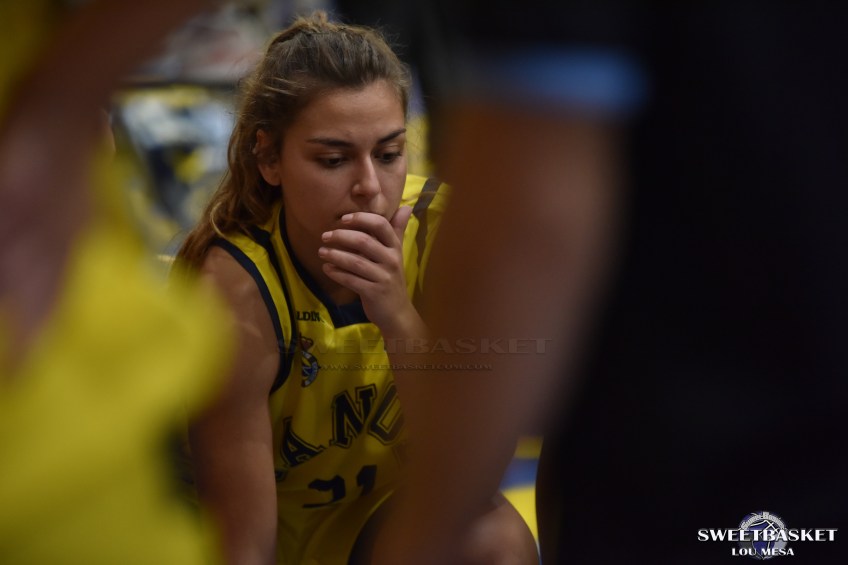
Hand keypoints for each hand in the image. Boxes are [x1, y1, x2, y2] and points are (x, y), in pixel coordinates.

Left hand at [319, 206, 417, 335]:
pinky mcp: (374, 293)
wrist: (397, 313)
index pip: (381, 225)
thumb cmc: (391, 279)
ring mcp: (383, 277)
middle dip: (341, 236)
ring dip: (335, 255)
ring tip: (321, 251)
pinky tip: (327, 268)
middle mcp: (391, 260)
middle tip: (325, 236)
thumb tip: (406, 206)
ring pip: (355, 261)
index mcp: (395, 248)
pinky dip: (337, 273)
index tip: (344, 219)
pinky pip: (351, 280)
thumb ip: (397, 230)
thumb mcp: (397, 254)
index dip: (362, 219)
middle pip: (364, 241)